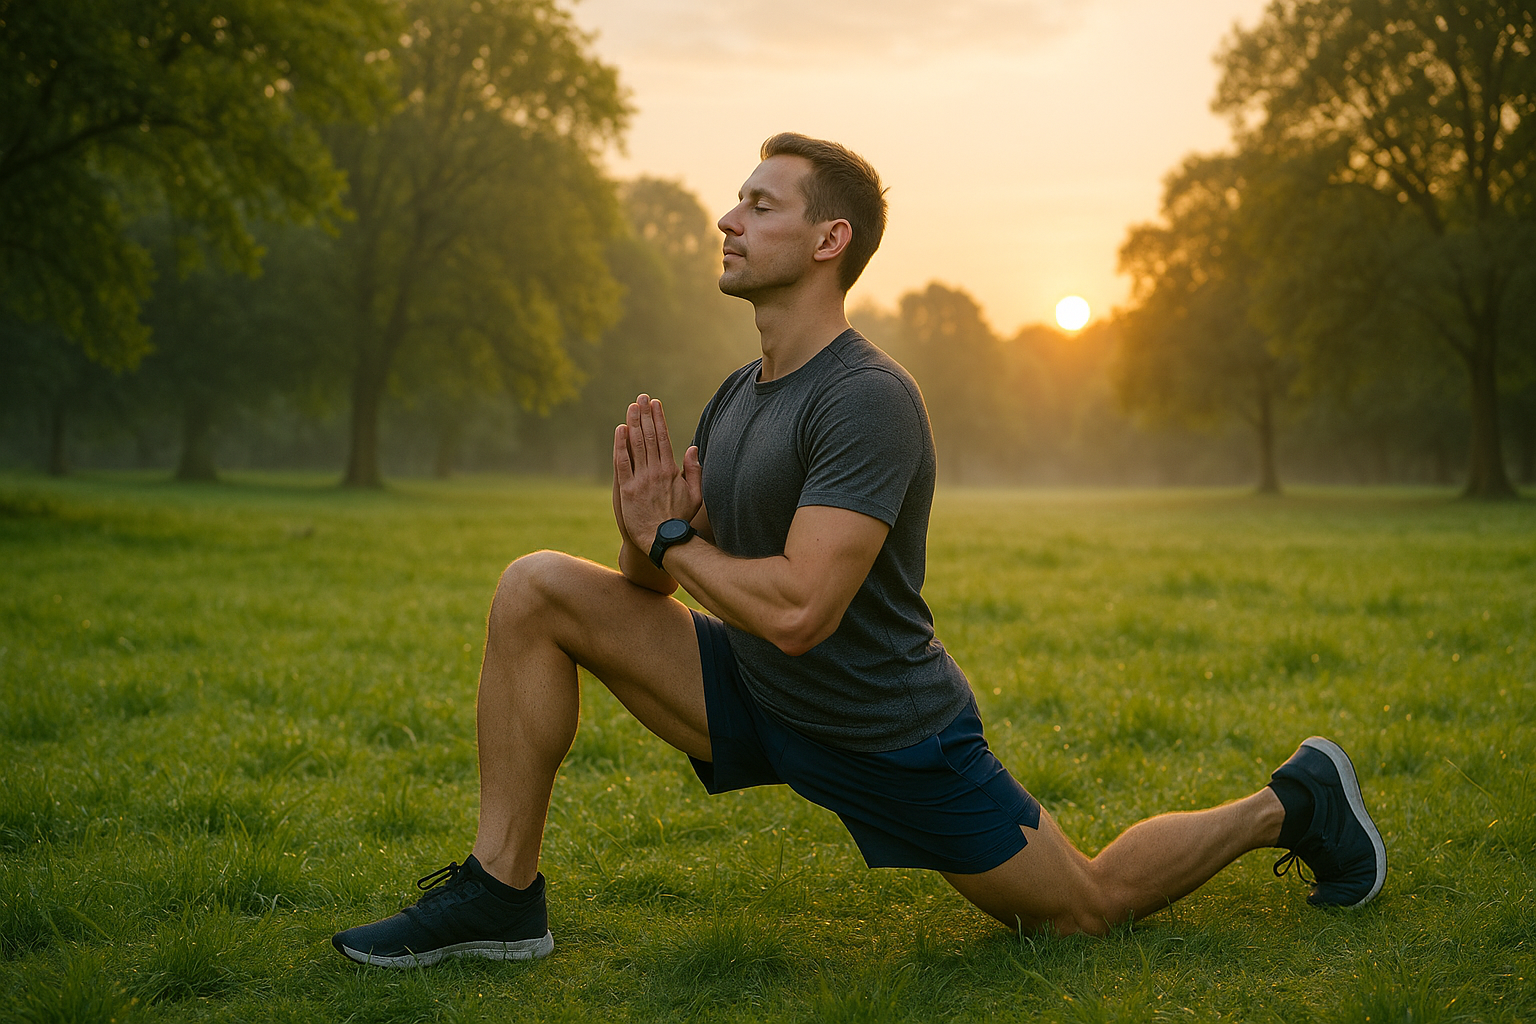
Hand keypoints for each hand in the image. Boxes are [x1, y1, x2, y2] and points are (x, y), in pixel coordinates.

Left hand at [613, 394, 701, 551]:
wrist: (663, 540)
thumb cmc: (680, 519)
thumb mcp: (696, 495)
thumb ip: (695, 471)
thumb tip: (692, 449)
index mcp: (671, 471)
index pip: (663, 438)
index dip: (658, 419)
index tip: (655, 404)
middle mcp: (655, 471)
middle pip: (648, 437)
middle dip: (645, 415)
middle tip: (641, 398)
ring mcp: (640, 479)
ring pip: (635, 445)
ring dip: (633, 424)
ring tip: (631, 407)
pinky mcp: (626, 489)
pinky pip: (621, 463)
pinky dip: (620, 445)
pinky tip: (619, 430)